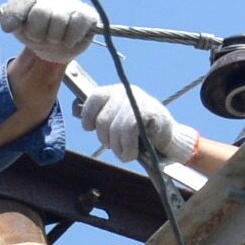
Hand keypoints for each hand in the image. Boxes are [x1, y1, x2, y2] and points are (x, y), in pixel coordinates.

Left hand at [0, 0, 98, 63]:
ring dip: (54, 38)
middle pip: (41, 12)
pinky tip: (67, 40)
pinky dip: (70, 38)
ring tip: (53, 40)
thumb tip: (8, 24)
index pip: (24, 0)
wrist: (56, 47)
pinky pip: (78, 23)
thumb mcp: (18, 28)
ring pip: (59, 19)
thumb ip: (9, 21)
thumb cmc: (35, 34)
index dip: (16, 16)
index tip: (11, 29)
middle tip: (38, 38)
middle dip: (36, 32)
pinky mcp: (88, 14)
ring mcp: (71, 3)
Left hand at [79, 82, 199, 165]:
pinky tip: (131, 153)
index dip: (87, 116)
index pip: (94, 98)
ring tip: (125, 153)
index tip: (89, 128)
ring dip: (119, 147)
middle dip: (106, 139)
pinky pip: (130, 130)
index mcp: (115, 92)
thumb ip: (100, 115)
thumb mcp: (117, 121)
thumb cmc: (140, 133)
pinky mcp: (150, 112)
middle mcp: (126, 92)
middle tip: (115, 147)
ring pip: (115, 127)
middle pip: (103, 119)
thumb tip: (74, 110)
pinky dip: (128, 146)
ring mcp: (139, 101)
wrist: (169, 140)